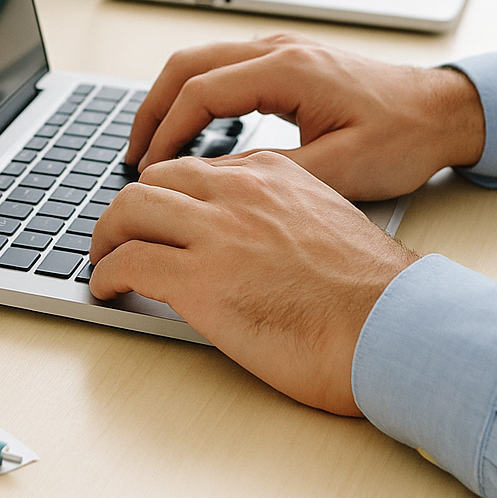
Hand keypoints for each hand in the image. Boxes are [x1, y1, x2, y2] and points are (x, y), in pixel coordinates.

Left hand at [89, 153, 416, 414]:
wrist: (392, 328)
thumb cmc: (373, 296)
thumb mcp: (326, 223)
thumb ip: (283, 217)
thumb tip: (252, 243)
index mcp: (271, 175)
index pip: (196, 169)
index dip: (167, 194)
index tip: (157, 216)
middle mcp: (239, 192)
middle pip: (153, 181)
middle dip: (126, 208)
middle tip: (116, 235)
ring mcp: (215, 233)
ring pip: (130, 211)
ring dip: (107, 237)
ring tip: (103, 260)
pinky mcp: (198, 279)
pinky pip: (129, 262)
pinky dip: (107, 274)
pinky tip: (107, 289)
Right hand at [126, 33, 484, 201]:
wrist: (445, 111)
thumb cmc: (405, 136)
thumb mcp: (341, 169)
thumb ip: (274, 174)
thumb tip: (218, 185)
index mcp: (288, 70)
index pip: (201, 92)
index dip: (166, 132)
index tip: (149, 169)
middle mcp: (279, 50)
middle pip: (187, 65)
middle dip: (151, 109)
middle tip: (132, 154)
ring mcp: (281, 51)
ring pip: (201, 62)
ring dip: (170, 100)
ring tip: (152, 145)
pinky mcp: (288, 62)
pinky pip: (223, 68)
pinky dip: (195, 96)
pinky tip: (192, 131)